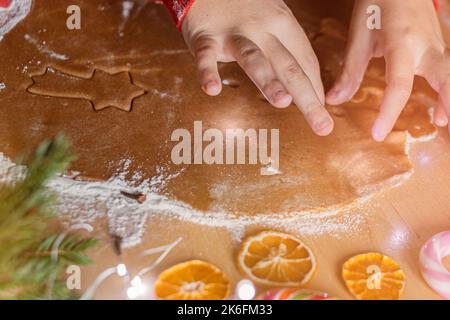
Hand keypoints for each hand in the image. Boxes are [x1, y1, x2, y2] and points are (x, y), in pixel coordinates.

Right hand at [181, 0, 333, 135]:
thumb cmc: (243, 8)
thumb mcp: (272, 18)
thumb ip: (286, 49)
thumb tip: (306, 85)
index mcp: (282, 23)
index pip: (305, 61)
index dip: (316, 87)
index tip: (323, 110)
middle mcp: (262, 28)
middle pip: (288, 66)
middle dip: (307, 97)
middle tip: (321, 125)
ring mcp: (233, 34)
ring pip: (253, 59)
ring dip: (267, 80)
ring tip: (282, 102)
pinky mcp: (205, 38)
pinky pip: (206, 57)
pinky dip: (207, 72)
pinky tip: (212, 90)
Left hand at [327, 0, 449, 140]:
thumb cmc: (377, 4)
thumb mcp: (359, 36)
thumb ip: (350, 71)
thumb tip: (334, 100)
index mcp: (402, 45)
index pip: (399, 86)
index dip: (389, 112)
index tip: (377, 134)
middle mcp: (425, 47)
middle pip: (446, 78)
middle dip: (448, 104)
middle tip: (443, 127)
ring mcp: (435, 46)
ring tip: (445, 122)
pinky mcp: (437, 46)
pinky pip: (447, 70)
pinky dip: (448, 89)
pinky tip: (442, 106)